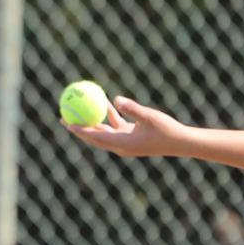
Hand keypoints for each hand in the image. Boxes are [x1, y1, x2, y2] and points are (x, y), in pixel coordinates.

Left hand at [64, 96, 187, 157]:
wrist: (180, 142)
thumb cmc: (166, 130)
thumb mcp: (148, 117)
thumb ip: (131, 108)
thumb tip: (115, 99)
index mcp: (123, 144)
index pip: (96, 138)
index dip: (81, 131)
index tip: (67, 123)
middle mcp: (121, 145)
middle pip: (94, 137)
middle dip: (78, 128)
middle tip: (63, 117)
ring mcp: (126, 142)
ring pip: (103, 131)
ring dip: (92, 121)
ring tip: (78, 109)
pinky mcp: (131, 137)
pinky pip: (115, 126)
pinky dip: (108, 116)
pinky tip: (104, 102)